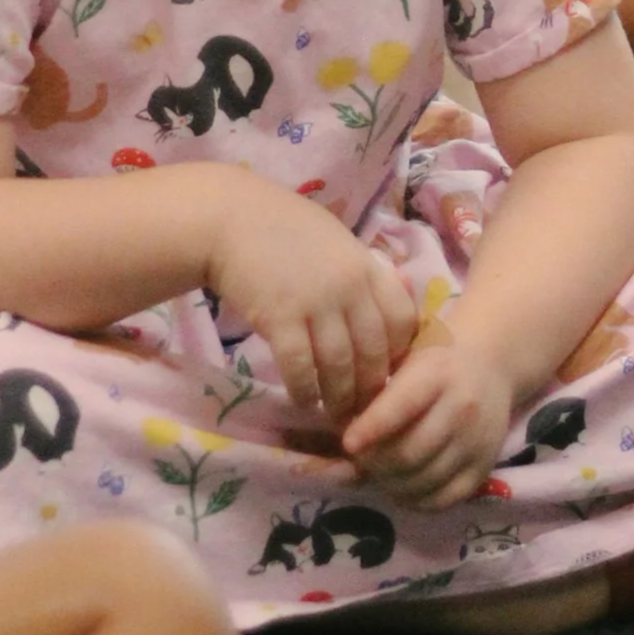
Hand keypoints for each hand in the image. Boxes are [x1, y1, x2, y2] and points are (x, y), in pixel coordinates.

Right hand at [206, 172, 418, 425]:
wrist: (231, 220)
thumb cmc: (284, 227)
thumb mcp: (336, 242)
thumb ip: (360, 274)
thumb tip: (382, 308)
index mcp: (366, 265)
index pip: (402, 317)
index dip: (399, 350)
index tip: (388, 370)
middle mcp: (348, 286)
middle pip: (373, 350)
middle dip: (371, 386)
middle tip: (364, 407)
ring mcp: (315, 302)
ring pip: (339, 366)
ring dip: (339, 397)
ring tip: (336, 414)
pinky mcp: (280, 319)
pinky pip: (300, 368)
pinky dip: (305, 390)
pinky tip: (303, 400)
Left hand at [341, 330, 514, 510]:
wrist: (491, 365)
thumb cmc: (435, 362)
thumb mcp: (407, 361)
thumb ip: (376, 394)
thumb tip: (340, 438)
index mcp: (438, 373)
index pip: (401, 407)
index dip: (371, 429)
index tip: (347, 443)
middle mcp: (462, 408)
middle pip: (408, 453)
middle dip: (374, 463)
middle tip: (359, 460)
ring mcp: (476, 441)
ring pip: (422, 481)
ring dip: (390, 484)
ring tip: (378, 471)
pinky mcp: (484, 468)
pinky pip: (441, 500)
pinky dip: (414, 500)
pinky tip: (402, 485)